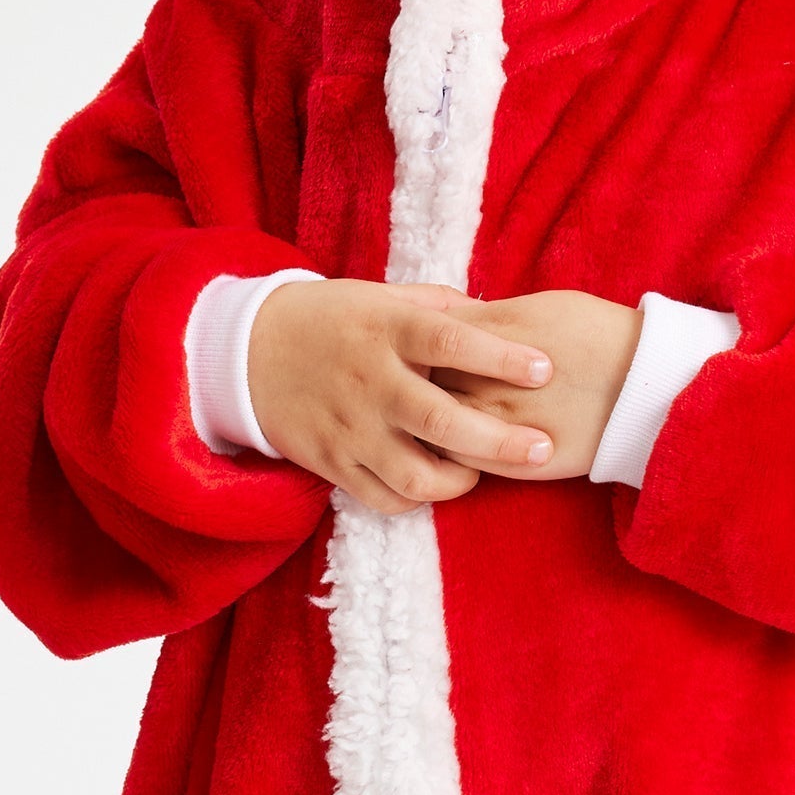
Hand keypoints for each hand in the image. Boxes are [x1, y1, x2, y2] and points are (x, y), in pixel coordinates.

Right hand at [245, 278, 560, 517]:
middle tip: (543, 447)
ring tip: (482, 471)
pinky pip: (383, 498)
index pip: (451, 342)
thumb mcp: (381, 296)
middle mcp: (369, 379)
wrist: (249, 351)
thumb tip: (501, 313)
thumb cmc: (334, 320)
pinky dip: (418, 498)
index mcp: (385, 328)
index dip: (501, 358)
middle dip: (500, 440)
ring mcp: (349, 426)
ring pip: (414, 473)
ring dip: (460, 480)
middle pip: (441, 420)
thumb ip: (440, 307)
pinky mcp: (331, 462)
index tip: (546, 368)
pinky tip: (437, 483)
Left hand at [426, 291, 643, 481]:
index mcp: (492, 335)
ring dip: (426, 422)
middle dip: (413, 383)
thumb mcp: (539, 306)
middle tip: (411, 384)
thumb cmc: (598, 335)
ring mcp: (501, 424)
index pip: (426, 338)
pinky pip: (462, 461)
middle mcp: (489, 380)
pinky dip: (450, 453)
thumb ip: (486, 318)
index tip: (414, 349)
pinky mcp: (518, 463)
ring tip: (430, 416)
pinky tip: (457, 442)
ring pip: (433, 427)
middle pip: (421, 383)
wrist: (649, 384)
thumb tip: (445, 322)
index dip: (415, 344)